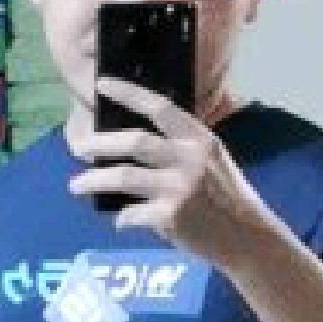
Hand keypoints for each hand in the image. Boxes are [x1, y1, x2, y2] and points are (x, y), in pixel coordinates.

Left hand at [67, 77, 267, 266]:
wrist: (247, 237)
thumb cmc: (226, 197)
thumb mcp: (211, 161)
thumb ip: (180, 148)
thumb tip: (130, 143)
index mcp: (199, 139)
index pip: (160, 107)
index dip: (129, 93)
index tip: (101, 84)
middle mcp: (189, 158)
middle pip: (135, 141)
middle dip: (100, 143)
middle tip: (77, 147)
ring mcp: (180, 188)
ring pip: (125, 176)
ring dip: (95, 180)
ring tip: (75, 184)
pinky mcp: (171, 216)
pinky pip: (133, 213)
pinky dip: (122, 218)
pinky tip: (120, 221)